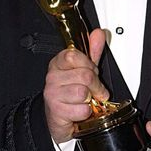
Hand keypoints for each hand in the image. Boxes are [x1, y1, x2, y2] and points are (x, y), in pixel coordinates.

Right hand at [44, 28, 108, 142]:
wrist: (58, 118)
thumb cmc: (70, 92)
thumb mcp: (83, 69)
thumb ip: (92, 51)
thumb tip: (98, 33)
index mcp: (58, 63)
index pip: (73, 55)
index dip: (88, 64)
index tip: (91, 71)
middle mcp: (53, 77)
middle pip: (84, 75)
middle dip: (95, 85)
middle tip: (94, 89)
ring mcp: (52, 93)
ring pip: (83, 92)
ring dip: (90, 99)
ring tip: (86, 100)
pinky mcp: (56, 110)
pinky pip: (82, 109)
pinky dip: (85, 112)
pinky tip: (79, 110)